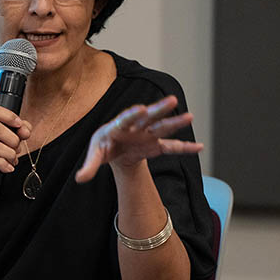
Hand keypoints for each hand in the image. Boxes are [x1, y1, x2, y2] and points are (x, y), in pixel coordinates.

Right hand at [0, 103, 31, 192]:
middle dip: (13, 140)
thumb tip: (25, 129)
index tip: (20, 125)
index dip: (8, 115)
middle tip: (17, 149)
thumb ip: (16, 131)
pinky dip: (3, 164)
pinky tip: (7, 168)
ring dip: (9, 154)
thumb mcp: (3, 141)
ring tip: (13, 160)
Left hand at [75, 96, 202, 182]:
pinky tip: (199, 147)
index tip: (142, 109)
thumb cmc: (104, 147)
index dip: (133, 114)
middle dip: (159, 109)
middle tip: (172, 100)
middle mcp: (135, 127)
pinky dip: (185, 148)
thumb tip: (80, 178)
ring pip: (162, 126)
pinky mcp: (155, 145)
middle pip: (149, 116)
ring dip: (175, 122)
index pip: (125, 118)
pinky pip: (172, 146)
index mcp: (118, 126)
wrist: (115, 150)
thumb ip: (89, 166)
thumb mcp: (95, 156)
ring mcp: (147, 134)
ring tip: (190, 116)